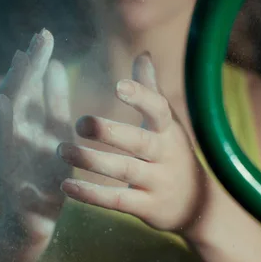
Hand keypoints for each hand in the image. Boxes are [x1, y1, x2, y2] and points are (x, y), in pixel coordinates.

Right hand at [0, 29, 72, 240]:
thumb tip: (56, 65)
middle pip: (18, 93)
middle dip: (29, 65)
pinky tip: (2, 103)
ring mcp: (7, 153)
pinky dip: (1, 123)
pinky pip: (1, 146)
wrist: (34, 220)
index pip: (30, 86)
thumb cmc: (45, 175)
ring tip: (21, 61)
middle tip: (39, 38)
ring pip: (6, 114)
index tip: (45, 35)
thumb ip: (54, 102)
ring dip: (13, 87)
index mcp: (28, 123)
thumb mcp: (55, 134)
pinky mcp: (6, 173)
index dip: (36, 61)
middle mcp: (14, 133)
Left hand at [57, 54, 206, 232]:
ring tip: (61, 150)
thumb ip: (151, 91)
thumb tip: (142, 54)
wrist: (199, 206)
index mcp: (169, 131)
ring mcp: (158, 183)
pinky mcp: (147, 208)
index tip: (119, 86)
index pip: (159, 109)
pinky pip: (117, 200)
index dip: (142, 97)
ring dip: (92, 161)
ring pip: (124, 170)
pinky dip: (91, 194)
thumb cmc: (173, 155)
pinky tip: (66, 185)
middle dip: (109, 132)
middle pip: (139, 141)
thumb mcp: (168, 124)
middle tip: (79, 122)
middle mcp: (166, 155)